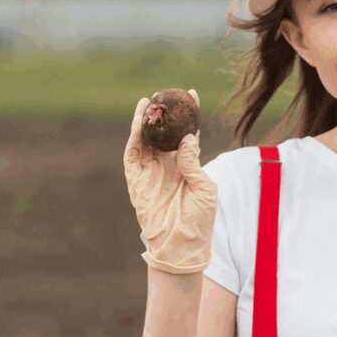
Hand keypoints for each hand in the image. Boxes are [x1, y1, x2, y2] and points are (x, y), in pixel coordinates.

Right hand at [123, 89, 217, 273]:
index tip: (192, 93)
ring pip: (146, 138)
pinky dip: (135, 135)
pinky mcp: (135, 179)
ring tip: (150, 100)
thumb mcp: (204, 186)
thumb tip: (189, 136)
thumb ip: (194, 161)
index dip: (189, 113)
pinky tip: (139, 120)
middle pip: (164, 131)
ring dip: (146, 120)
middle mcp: (167, 164)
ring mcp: (150, 170)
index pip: (187, 132)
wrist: (181, 243)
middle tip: (167, 92)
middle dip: (164, 112)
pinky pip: (133, 152)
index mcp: (187, 164)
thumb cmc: (199, 218)